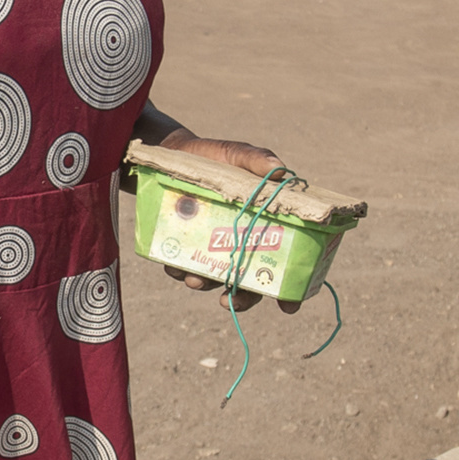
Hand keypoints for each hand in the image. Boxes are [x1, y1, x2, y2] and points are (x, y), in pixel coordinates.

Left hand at [156, 130, 301, 313]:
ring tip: (194, 279)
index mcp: (261, 225)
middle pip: (247, 282)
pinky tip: (174, 265)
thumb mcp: (234, 155)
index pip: (281, 262)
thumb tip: (279, 170)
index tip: (288, 306)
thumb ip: (255, 160)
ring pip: (212, 278)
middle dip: (241, 298)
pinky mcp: (183, 244)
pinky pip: (182, 266)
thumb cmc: (212, 156)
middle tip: (229, 301)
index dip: (286, 288)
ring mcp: (210, 246)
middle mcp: (238, 241)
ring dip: (204, 284)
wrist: (170, 153)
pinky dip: (179, 269)